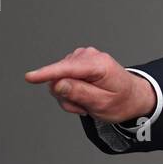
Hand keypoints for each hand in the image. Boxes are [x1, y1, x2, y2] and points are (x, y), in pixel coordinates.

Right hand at [25, 47, 154, 123]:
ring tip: (86, 102)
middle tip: (84, 107)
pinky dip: (70, 91)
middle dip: (66, 96)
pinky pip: (61, 79)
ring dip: (69, 96)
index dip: (47, 74)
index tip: (30, 77)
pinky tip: (83, 95)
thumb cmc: (122, 101)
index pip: (68, 68)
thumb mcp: (103, 103)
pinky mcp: (76, 62)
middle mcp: (89, 56)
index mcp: (99, 65)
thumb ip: (79, 93)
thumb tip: (57, 84)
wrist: (132, 96)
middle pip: (59, 77)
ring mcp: (82, 57)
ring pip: (58, 80)